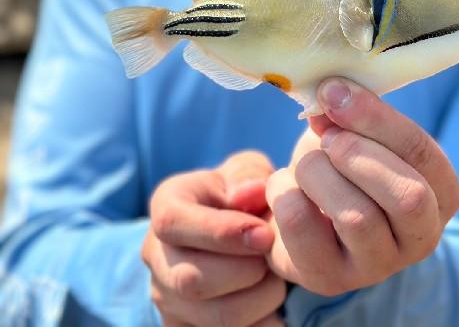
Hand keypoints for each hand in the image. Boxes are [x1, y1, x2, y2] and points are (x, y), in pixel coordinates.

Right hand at [142, 151, 286, 325]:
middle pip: (192, 280)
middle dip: (247, 272)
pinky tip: (273, 308)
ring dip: (260, 300)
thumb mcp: (244, 171)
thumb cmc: (239, 195)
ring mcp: (166, 297)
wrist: (226, 232)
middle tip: (274, 259)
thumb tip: (250, 193)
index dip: (221, 233)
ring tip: (276, 280)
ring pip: (214, 317)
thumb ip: (248, 175)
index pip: (173, 223)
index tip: (264, 235)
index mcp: (166, 206)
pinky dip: (260, 325)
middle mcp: (156, 255)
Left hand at [265, 78, 458, 296]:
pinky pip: (303, 227)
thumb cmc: (342, 165)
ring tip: (306, 163)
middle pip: (408, 196)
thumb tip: (332, 92)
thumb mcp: (359, 132)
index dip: (376, 118)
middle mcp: (421, 238)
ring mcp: (378, 265)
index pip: (423, 153)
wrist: (302, 214)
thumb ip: (354, 113)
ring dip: (318, 172)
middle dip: (357, 152)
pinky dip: (284, 190)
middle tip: (326, 136)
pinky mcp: (330, 278)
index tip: (333, 92)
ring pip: (357, 217)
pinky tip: (286, 186)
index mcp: (441, 193)